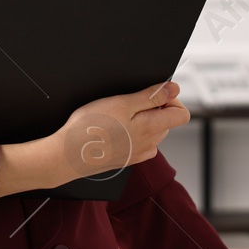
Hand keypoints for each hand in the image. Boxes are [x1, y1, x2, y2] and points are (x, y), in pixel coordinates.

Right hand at [51, 80, 190, 180]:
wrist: (66, 156)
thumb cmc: (90, 127)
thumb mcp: (122, 103)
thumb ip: (151, 96)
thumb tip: (174, 89)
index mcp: (152, 128)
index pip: (182, 114)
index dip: (171, 99)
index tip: (154, 93)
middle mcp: (150, 144)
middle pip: (166, 121)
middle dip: (154, 108)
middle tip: (128, 102)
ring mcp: (138, 154)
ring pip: (152, 131)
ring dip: (142, 120)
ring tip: (116, 117)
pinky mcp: (127, 159)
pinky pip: (139, 143)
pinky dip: (132, 134)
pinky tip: (114, 130)